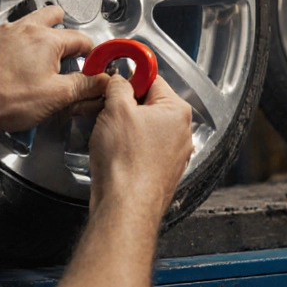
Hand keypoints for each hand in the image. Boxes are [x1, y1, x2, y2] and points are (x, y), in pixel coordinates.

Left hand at [0, 5, 107, 134]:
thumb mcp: (55, 97)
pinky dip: (22, 44)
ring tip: (46, 59)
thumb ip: (84, 86)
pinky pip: (12, 34)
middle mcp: (25, 28)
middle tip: (71, 54)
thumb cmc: (4, 99)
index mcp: (47, 39)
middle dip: (67, 31)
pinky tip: (20, 65)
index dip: (92, 54)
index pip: (81, 39)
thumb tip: (102, 81)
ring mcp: (5, 32)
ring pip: (31, 22)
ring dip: (43, 35)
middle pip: (54, 16)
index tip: (93, 67)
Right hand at [88, 74, 193, 219]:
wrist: (125, 207)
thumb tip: (119, 80)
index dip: (129, 78)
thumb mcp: (115, 109)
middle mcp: (181, 132)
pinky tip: (115, 154)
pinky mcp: (161, 172)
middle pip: (149, 105)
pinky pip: (143, 150)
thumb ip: (118, 86)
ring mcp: (173, 154)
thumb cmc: (126, 163)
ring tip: (108, 136)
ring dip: (125, 128)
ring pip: (145, 128)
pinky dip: (128, 148)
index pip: (153, 79)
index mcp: (176, 111)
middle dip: (125, 106)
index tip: (115, 80)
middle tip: (105, 111)